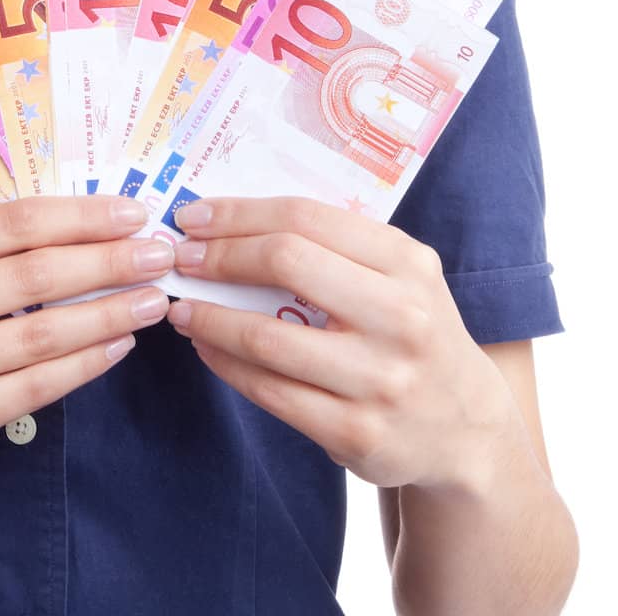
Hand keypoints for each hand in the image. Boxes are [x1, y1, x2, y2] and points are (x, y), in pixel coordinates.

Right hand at [0, 195, 174, 456]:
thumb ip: (2, 238)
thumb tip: (103, 224)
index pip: (16, 222)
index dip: (82, 217)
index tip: (134, 214)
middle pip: (34, 277)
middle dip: (108, 263)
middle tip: (158, 256)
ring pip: (41, 335)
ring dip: (108, 315)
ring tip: (151, 301)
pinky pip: (34, 387)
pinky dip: (84, 364)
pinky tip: (118, 344)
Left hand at [167, 195, 517, 489]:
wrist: (466, 428)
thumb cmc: (411, 330)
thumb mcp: (398, 276)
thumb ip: (334, 246)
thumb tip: (231, 220)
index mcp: (406, 262)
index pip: (307, 218)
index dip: (240, 214)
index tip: (194, 217)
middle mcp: (400, 316)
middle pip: (287, 262)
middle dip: (219, 256)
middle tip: (181, 257)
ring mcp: (381, 380)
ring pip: (268, 337)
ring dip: (210, 317)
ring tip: (182, 307)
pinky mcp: (359, 434)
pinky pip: (272, 393)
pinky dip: (227, 365)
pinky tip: (208, 347)